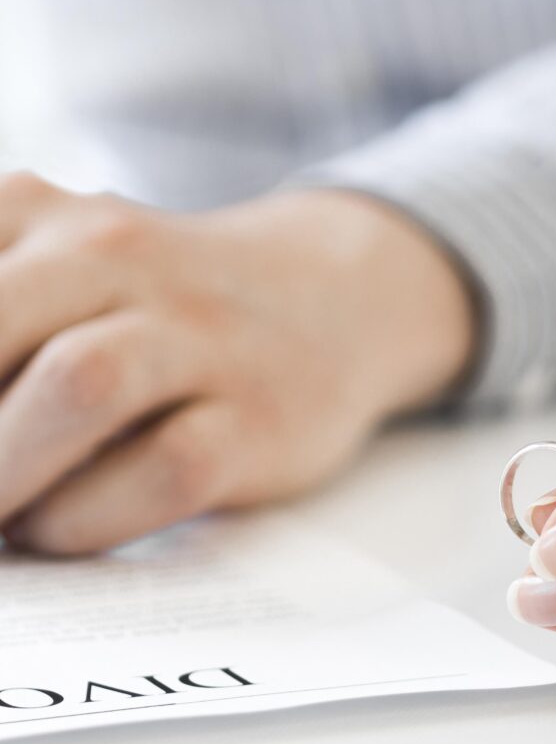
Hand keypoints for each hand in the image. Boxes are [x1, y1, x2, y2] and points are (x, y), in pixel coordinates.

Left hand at [0, 173, 473, 552]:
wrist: (334, 298)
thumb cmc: (171, 296)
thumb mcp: (59, 260)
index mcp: (49, 215)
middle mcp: (121, 258)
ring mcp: (204, 337)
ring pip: (76, 389)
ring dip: (6, 475)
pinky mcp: (260, 420)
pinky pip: (164, 470)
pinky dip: (88, 518)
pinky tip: (64, 528)